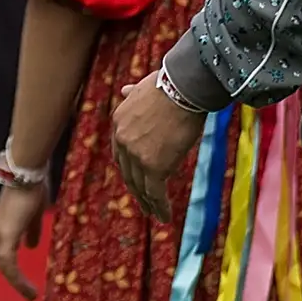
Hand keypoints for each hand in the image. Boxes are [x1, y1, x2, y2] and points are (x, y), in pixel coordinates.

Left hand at [0, 177, 50, 298]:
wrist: (26, 172)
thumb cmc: (32, 187)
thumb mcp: (35, 214)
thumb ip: (32, 231)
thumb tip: (31, 247)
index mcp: (2, 226)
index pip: (4, 252)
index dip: (12, 268)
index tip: (23, 280)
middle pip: (2, 262)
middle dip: (14, 279)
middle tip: (29, 293)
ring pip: (3, 265)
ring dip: (17, 282)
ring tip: (31, 294)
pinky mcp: (5, 235)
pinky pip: (8, 263)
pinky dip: (17, 278)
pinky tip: (30, 288)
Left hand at [110, 73, 207, 220]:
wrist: (183, 88)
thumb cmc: (170, 83)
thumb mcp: (143, 87)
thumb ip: (132, 93)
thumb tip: (125, 89)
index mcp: (118, 122)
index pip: (121, 152)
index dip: (129, 167)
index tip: (137, 178)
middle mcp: (122, 140)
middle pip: (128, 172)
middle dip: (137, 189)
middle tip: (144, 203)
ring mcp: (136, 155)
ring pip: (140, 186)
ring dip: (148, 203)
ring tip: (156, 215)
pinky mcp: (153, 165)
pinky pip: (155, 192)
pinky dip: (160, 206)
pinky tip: (165, 217)